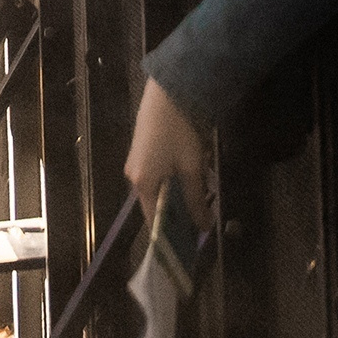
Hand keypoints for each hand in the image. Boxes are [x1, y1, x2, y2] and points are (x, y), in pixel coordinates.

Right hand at [124, 78, 214, 232]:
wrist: (168, 93)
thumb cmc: (178, 133)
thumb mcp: (191, 168)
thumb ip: (196, 200)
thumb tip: (204, 227)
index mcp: (142, 184)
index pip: (153, 220)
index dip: (171, 234)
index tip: (191, 245)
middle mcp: (134, 175)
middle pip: (156, 204)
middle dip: (178, 214)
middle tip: (203, 220)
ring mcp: (136, 162)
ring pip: (158, 189)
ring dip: (178, 197)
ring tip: (201, 201)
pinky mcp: (143, 150)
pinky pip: (157, 176)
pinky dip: (173, 183)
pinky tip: (191, 180)